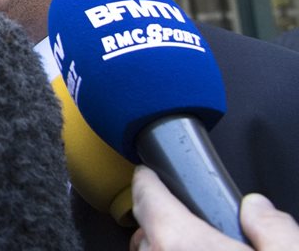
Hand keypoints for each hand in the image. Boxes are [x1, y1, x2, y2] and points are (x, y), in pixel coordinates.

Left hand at [130, 166, 298, 250]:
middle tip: (179, 214)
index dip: (147, 179)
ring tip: (189, 246)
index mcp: (182, 243)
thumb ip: (271, 226)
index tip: (148, 172)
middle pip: (145, 231)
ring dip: (162, 248)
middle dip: (158, 220)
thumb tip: (257, 207)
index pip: (147, 196)